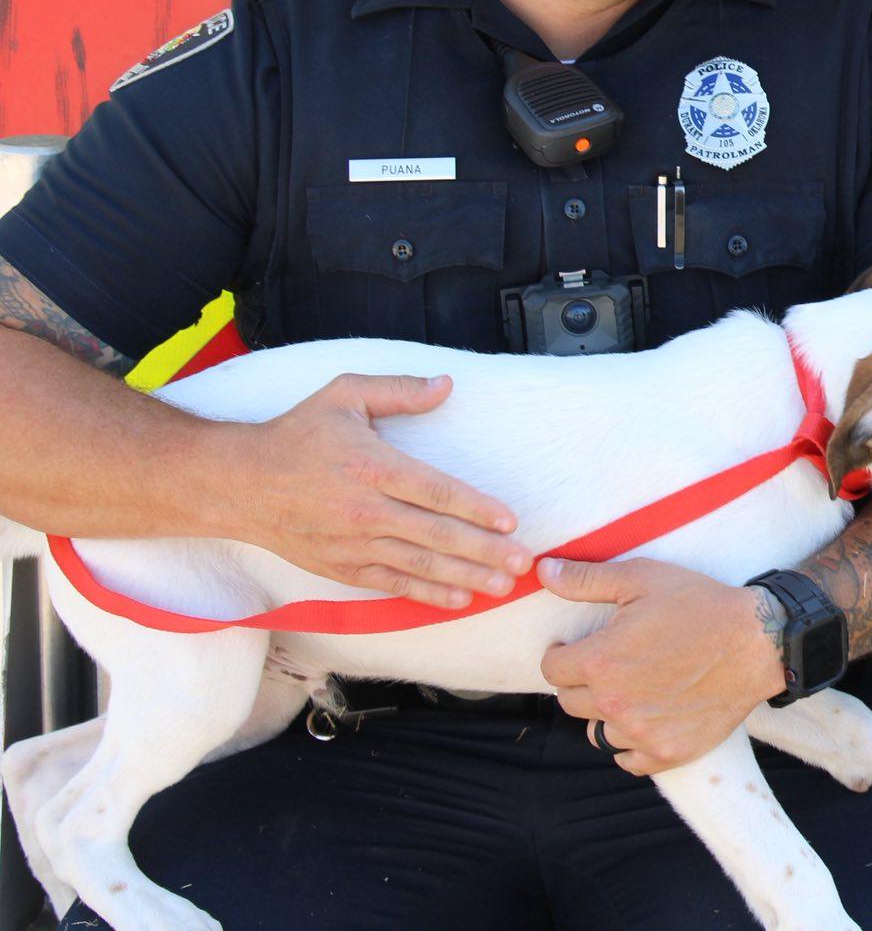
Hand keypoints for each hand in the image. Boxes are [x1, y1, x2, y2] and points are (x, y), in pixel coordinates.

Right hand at [225, 373, 530, 606]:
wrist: (237, 484)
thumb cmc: (296, 434)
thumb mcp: (344, 395)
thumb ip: (398, 391)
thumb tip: (446, 384)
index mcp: (372, 467)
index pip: (436, 492)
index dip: (476, 508)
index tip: (511, 520)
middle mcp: (365, 510)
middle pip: (436, 535)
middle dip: (485, 551)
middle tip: (523, 562)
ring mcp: (353, 544)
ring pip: (419, 565)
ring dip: (465, 577)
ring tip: (503, 585)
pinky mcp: (341, 567)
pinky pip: (392, 583)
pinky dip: (427, 593)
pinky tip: (458, 597)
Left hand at [540, 558, 787, 774]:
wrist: (758, 642)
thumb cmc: (700, 605)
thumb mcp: (643, 578)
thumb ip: (587, 579)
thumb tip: (544, 573)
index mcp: (601, 660)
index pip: (552, 668)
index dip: (562, 654)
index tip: (579, 647)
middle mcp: (614, 703)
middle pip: (569, 702)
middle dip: (582, 682)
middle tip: (610, 665)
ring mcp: (641, 733)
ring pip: (596, 732)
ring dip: (605, 713)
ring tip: (630, 691)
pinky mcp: (667, 753)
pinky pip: (627, 759)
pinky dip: (631, 743)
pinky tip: (647, 718)